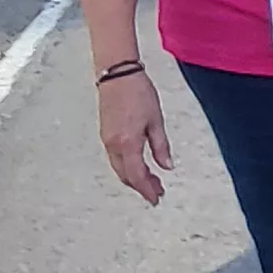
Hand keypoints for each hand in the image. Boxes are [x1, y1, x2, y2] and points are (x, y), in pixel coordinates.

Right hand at [99, 71, 174, 203]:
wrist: (117, 73)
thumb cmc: (137, 92)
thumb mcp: (156, 121)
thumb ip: (161, 146)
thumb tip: (167, 166)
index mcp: (128, 143)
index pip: (137, 176)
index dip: (147, 190)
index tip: (156, 198)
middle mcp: (114, 145)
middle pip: (126, 175)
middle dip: (141, 186)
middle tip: (157, 191)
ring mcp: (107, 139)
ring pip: (119, 168)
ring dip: (134, 177)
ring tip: (151, 180)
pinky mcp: (105, 133)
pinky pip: (115, 158)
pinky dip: (127, 166)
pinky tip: (138, 164)